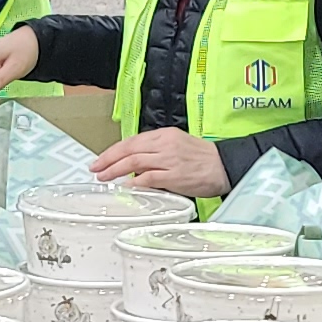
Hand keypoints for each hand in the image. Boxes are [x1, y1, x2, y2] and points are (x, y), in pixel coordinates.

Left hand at [90, 129, 226, 199]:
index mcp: (165, 135)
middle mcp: (165, 144)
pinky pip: (149, 177)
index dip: (113, 151)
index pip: (132, 141)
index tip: (101, 159)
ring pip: (134, 161)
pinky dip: (135, 181)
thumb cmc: (203, 160)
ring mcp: (170, 159)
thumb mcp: (177, 147)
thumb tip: (134, 167)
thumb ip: (156, 155)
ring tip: (105, 177)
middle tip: (96, 168)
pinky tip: (126, 186)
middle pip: (129, 149)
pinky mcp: (175, 175)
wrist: (225, 166)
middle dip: (108, 159)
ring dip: (116, 170)